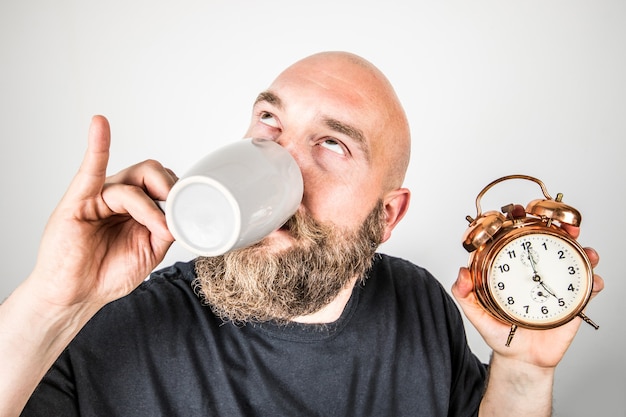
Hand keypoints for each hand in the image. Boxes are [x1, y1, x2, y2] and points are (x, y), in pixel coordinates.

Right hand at [27, 115, 176, 310]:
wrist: (77, 296)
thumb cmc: (108, 273)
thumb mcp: (150, 252)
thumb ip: (166, 231)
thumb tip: (183, 216)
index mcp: (137, 205)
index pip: (162, 182)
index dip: (179, 192)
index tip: (191, 210)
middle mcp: (119, 196)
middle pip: (150, 172)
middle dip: (170, 189)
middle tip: (178, 212)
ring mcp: (98, 197)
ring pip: (131, 183)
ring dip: (151, 206)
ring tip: (159, 229)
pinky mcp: (78, 202)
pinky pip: (90, 170)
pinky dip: (97, 146)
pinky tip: (100, 125)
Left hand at [451, 223, 603, 367]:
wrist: (521, 358)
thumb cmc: (500, 331)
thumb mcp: (476, 311)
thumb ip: (464, 293)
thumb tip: (462, 273)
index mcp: (512, 267)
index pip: (516, 236)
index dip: (518, 219)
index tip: (519, 210)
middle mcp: (536, 270)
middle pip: (550, 239)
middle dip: (558, 225)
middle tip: (560, 224)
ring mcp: (556, 282)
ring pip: (574, 258)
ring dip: (583, 249)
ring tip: (584, 250)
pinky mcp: (573, 300)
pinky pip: (589, 286)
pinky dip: (595, 280)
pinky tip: (592, 280)